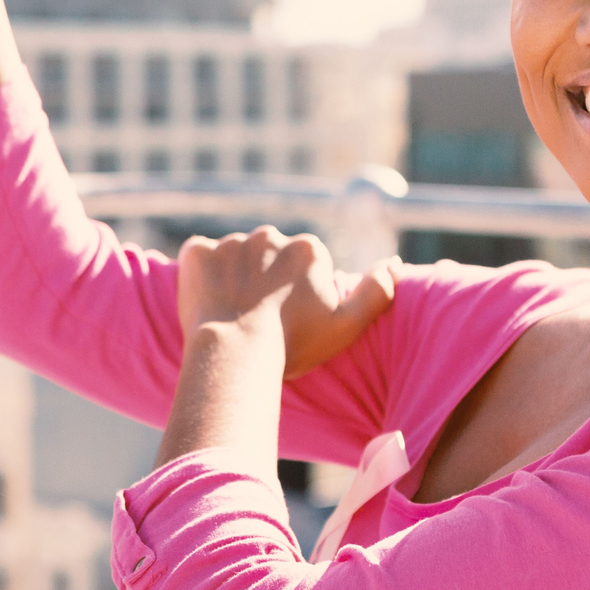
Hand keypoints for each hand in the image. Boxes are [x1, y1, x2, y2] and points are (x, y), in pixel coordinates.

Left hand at [177, 226, 399, 379]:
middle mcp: (270, 235)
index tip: (289, 319)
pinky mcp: (197, 252)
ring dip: (232, 277)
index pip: (304, 266)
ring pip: (233, 257)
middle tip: (257, 318)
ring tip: (230, 315)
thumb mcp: (347, 324)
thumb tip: (393, 263)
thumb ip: (376, 291)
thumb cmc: (293, 344)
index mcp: (308, 249)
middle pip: (268, 256)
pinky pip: (198, 257)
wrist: (235, 353)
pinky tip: (205, 301)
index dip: (296, 294)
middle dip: (264, 279)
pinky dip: (199, 275)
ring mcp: (230, 241)